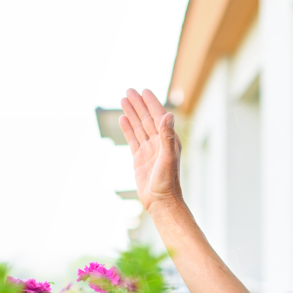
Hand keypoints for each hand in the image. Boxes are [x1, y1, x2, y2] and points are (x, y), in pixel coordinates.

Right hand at [119, 89, 181, 211]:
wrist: (160, 201)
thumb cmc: (167, 182)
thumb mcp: (167, 157)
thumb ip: (167, 136)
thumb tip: (168, 114)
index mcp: (169, 140)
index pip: (158, 116)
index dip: (151, 103)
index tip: (143, 90)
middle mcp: (159, 143)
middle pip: (147, 118)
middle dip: (138, 104)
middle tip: (129, 90)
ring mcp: (149, 150)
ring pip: (139, 127)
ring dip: (132, 113)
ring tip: (123, 99)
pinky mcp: (139, 158)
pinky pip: (133, 139)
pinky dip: (128, 128)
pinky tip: (123, 118)